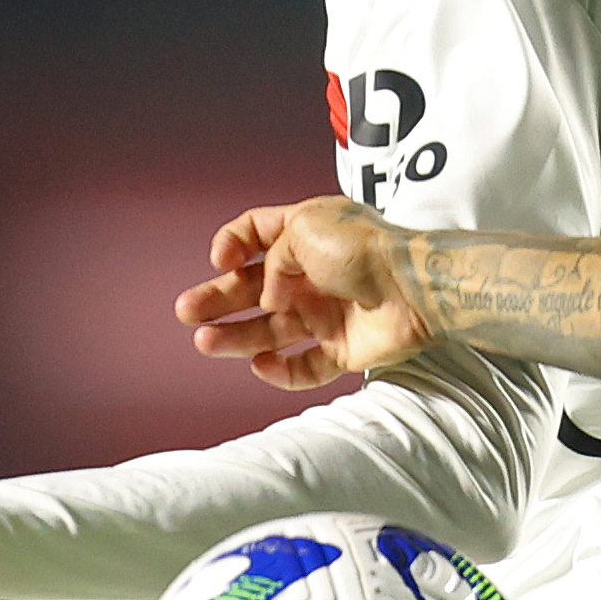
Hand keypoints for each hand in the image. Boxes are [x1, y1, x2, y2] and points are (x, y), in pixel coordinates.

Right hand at [174, 197, 432, 390]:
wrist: (413, 288)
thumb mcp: (304, 228)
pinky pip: (305, 367)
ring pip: (272, 331)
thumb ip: (271, 260)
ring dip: (237, 337)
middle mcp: (313, 274)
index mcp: (306, 234)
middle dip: (219, 299)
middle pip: (255, 288)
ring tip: (206, 342)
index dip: (232, 244)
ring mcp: (327, 313)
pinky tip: (261, 364)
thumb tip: (268, 294)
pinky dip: (281, 371)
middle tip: (186, 311)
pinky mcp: (343, 350)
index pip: (257, 233)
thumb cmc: (365, 249)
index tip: (221, 261)